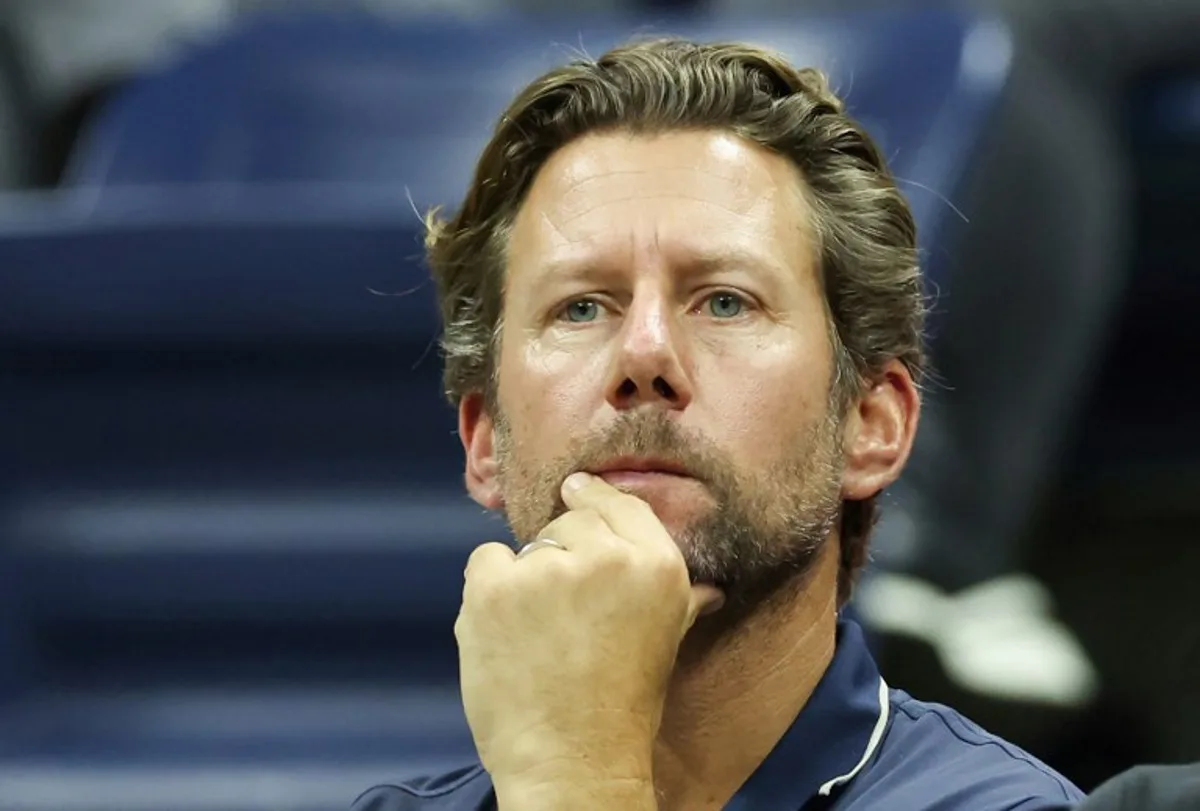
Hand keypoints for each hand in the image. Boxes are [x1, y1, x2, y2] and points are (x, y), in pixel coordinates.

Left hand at [455, 472, 723, 801]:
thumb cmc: (622, 708)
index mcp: (657, 565)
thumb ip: (682, 601)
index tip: (578, 488)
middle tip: (564, 610)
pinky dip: (489, 588)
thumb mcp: (665, 644)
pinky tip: (506, 629)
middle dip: (564, 552)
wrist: (572, 761)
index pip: (620, 505)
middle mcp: (606, 557)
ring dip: (527, 577)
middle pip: (571, 521)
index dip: (595, 496)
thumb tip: (711, 588)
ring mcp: (546, 568)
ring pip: (529, 545)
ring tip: (537, 633)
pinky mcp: (494, 585)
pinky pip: (486, 559)